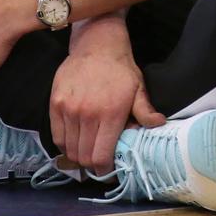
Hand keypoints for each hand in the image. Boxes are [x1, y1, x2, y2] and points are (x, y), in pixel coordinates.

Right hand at [49, 15, 163, 173]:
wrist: (97, 44)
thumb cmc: (121, 69)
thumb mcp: (138, 89)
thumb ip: (145, 111)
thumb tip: (159, 125)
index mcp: (111, 114)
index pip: (101, 158)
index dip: (104, 170)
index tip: (108, 169)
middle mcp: (88, 114)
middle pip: (84, 157)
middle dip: (92, 165)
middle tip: (97, 161)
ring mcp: (69, 108)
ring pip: (69, 149)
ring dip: (78, 155)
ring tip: (86, 150)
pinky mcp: (56, 102)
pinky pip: (57, 135)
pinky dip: (65, 143)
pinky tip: (74, 140)